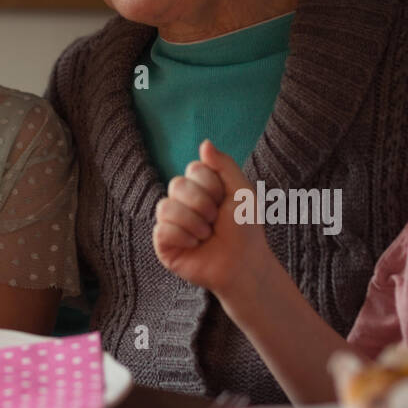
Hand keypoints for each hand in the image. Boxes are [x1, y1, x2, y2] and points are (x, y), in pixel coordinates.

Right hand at [152, 139, 272, 304]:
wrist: (244, 264)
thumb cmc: (245, 229)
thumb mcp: (242, 191)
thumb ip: (224, 165)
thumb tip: (205, 143)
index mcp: (199, 186)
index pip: (193, 168)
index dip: (212, 185)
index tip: (225, 201)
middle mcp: (181, 201)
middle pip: (177, 184)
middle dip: (203, 204)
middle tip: (215, 220)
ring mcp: (170, 222)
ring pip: (166, 207)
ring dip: (194, 223)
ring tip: (206, 235)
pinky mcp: (163, 244)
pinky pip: (162, 229)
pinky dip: (184, 238)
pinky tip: (195, 246)